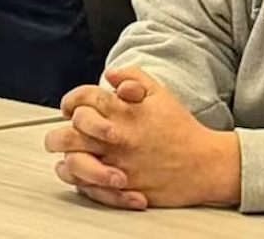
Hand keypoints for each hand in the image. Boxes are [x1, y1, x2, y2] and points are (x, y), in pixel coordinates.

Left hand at [44, 68, 240, 210]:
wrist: (205, 164)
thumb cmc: (182, 129)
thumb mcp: (160, 93)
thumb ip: (133, 76)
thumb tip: (109, 75)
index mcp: (124, 112)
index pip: (83, 100)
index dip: (71, 101)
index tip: (70, 107)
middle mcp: (117, 138)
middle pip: (69, 133)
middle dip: (57, 133)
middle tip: (59, 134)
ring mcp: (118, 165)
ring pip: (74, 162)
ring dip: (65, 158)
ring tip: (66, 155)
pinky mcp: (123, 189)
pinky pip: (89, 188)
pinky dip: (79, 181)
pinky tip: (80, 175)